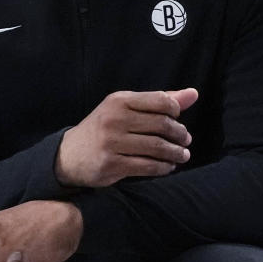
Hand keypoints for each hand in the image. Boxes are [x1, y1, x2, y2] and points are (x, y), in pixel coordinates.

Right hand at [55, 87, 198, 187]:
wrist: (69, 155)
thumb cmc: (104, 129)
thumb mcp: (125, 109)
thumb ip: (158, 102)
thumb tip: (193, 94)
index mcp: (119, 100)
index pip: (160, 101)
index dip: (176, 112)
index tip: (179, 121)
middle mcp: (114, 119)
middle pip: (161, 125)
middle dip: (179, 134)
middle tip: (186, 141)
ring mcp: (112, 142)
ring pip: (157, 147)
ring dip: (175, 153)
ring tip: (182, 155)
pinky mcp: (111, 164)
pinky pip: (147, 166)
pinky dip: (163, 167)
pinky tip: (168, 167)